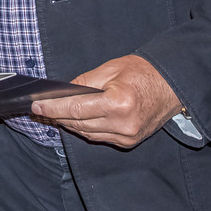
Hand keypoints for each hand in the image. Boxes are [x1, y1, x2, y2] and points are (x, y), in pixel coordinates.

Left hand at [29, 54, 182, 147]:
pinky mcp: (129, 141)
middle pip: (78, 124)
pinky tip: (76, 120)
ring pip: (87, 133)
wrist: (173, 86)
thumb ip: (84, 82)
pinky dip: (85, 129)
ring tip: (55, 114)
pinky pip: (99, 137)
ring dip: (69, 124)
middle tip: (41, 109)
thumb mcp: (111, 69)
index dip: (53, 108)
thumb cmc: (143, 72)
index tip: (36, 106)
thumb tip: (61, 92)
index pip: (76, 110)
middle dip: (57, 116)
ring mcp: (127, 136)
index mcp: (118, 103)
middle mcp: (123, 124)